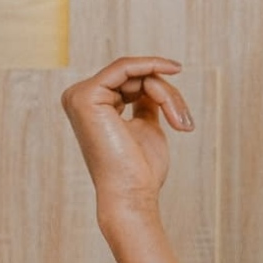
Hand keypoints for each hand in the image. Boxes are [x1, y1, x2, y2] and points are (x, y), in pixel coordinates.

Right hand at [59, 56, 194, 222]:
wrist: (132, 194)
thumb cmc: (141, 169)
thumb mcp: (146, 126)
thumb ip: (145, 102)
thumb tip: (153, 80)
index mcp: (91, 105)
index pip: (129, 81)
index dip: (160, 90)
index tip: (183, 96)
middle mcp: (78, 98)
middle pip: (133, 75)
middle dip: (167, 93)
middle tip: (184, 122)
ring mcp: (79, 96)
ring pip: (135, 73)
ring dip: (166, 93)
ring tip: (179, 122)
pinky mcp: (86, 96)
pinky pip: (125, 67)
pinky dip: (152, 68)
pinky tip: (172, 70)